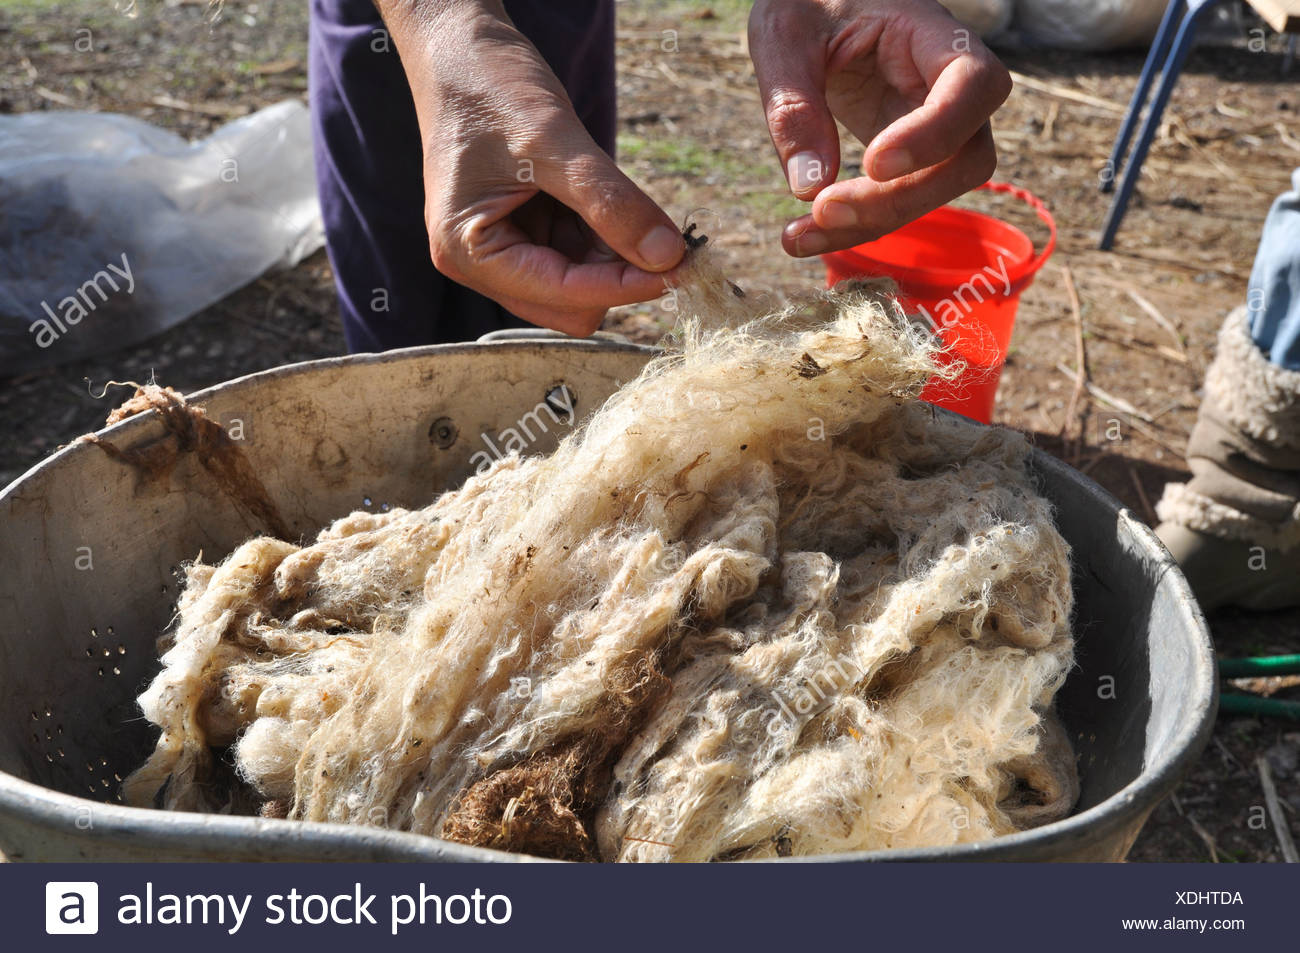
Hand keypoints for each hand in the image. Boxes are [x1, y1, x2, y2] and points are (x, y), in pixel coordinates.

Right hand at [377, 0, 685, 334]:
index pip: (563, 295)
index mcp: (469, 250)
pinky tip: (618, 207)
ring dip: (616, 259)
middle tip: (671, 243)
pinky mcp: (522, 233)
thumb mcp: (555, 142)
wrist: (458, 46)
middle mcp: (479, 263)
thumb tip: (668, 256)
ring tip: (640, 213)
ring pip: (579, 286)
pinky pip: (576, 257)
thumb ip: (610, 203)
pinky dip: (605, 240)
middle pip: (570, 306)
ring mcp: (501, 250)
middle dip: (619, 278)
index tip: (682, 268)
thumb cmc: (489, 85)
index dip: (625, 286)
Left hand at [747, 0, 1011, 256]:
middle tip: (823, 208)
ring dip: (869, 224)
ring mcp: (933, 123)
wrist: (814, 1)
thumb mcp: (783, 35)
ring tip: (797, 236)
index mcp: (931, 33)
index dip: (936, 132)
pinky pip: (895, 201)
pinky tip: (800, 236)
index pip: (974, 84)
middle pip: (967, 158)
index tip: (873, 162)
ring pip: (934, 192)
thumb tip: (808, 188)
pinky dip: (852, 226)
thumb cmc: (806, 0)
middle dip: (898, 198)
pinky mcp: (906, 155)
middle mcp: (947, 84)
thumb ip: (793, 104)